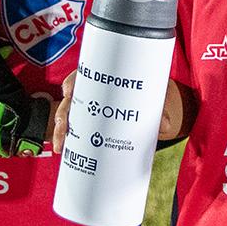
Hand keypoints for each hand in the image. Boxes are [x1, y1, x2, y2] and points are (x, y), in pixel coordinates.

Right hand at [51, 75, 185, 154]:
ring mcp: (90, 107)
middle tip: (63, 128)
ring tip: (60, 147)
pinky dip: (68, 139)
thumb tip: (166, 126)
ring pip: (68, 115)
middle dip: (62, 113)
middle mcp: (92, 91)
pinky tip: (63, 150)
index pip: (82, 75)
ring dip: (60, 130)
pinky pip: (76, 129)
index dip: (72, 81)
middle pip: (71, 99)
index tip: (68, 91)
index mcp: (104, 77)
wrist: (153, 101)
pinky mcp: (91, 122)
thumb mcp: (155, 97)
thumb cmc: (151, 92)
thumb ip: (160, 108)